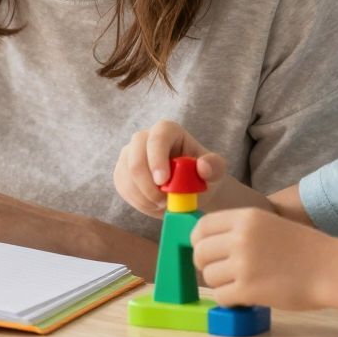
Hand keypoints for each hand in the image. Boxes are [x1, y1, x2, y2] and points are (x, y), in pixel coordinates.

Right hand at [113, 119, 228, 217]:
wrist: (190, 189)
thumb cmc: (202, 175)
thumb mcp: (216, 171)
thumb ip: (214, 166)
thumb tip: (203, 166)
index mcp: (168, 130)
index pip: (157, 138)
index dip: (157, 159)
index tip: (163, 182)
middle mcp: (144, 138)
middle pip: (134, 157)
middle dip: (147, 184)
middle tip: (165, 202)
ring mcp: (129, 154)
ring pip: (126, 175)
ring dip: (144, 197)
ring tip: (165, 205)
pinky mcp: (122, 172)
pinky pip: (123, 187)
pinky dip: (138, 202)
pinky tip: (154, 206)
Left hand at [192, 207, 332, 309]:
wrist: (330, 269)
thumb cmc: (304, 249)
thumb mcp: (269, 225)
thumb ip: (240, 231)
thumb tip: (206, 243)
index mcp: (246, 218)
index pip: (201, 228)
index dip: (198, 242)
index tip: (206, 252)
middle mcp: (240, 238)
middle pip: (200, 253)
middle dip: (206, 265)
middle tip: (223, 273)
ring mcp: (243, 264)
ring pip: (208, 277)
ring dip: (221, 284)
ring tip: (242, 284)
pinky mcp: (247, 289)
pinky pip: (220, 296)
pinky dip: (229, 300)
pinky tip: (245, 297)